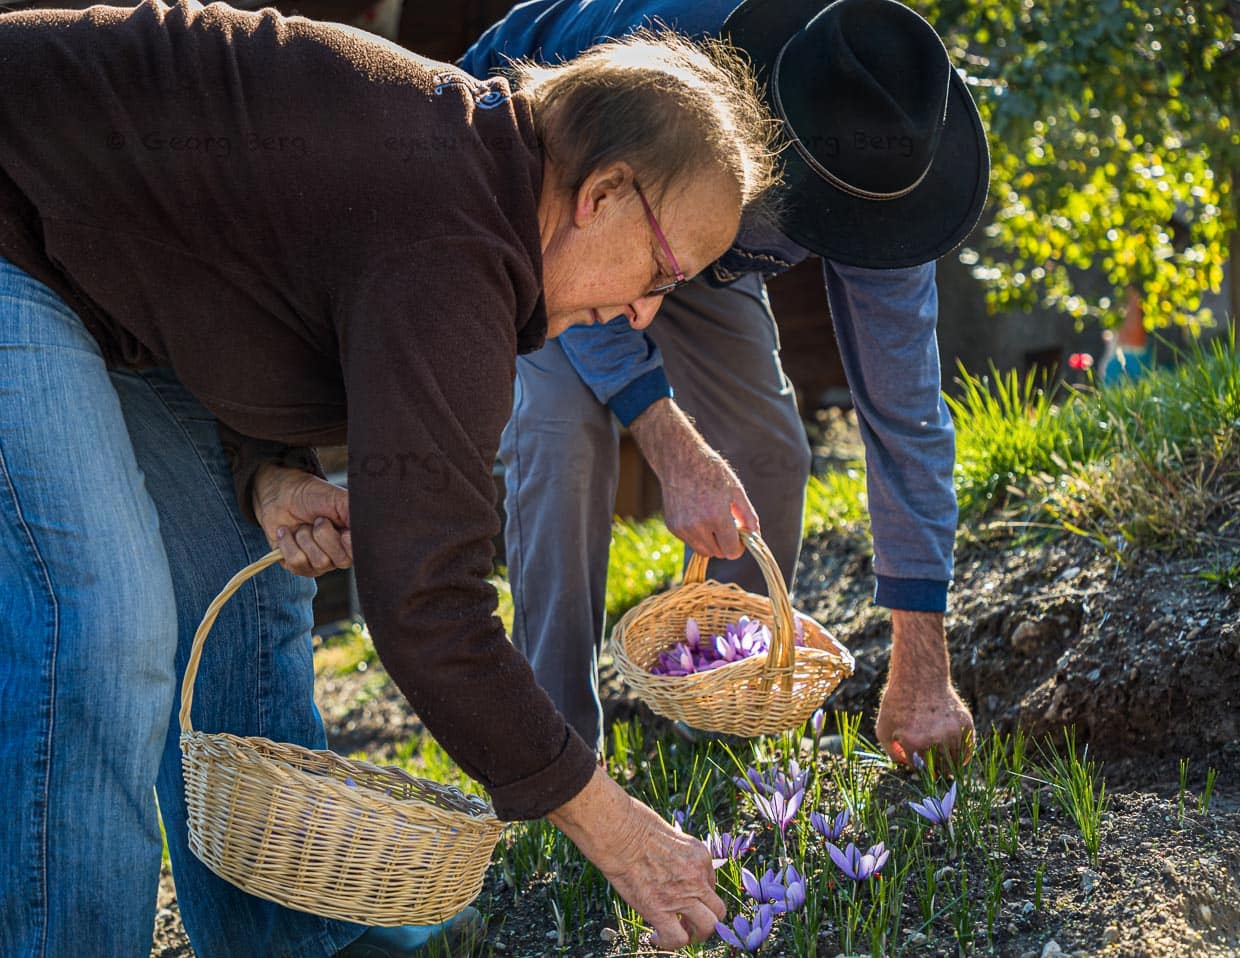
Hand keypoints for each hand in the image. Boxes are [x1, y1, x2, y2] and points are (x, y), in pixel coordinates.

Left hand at [252, 463, 351, 576]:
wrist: (282, 494)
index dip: (350, 544)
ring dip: (305, 537)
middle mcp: (337, 555)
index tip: (343, 531)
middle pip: (339, 560)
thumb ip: (356, 513)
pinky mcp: (297, 566)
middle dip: (324, 535)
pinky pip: (296, 562)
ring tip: (302, 526)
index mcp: (351, 540)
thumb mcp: (339, 499)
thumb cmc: (313, 496)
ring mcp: (317, 564)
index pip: (359, 555)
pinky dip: (288, 542)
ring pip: (318, 562)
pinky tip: (287, 532)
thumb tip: (369, 528)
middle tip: (318, 520)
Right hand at [549, 766, 723, 947]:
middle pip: (718, 911)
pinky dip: (668, 942)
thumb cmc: (635, 826)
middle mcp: (697, 877)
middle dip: (705, 920)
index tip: (681, 898)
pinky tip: (655, 937)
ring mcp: (682, 895)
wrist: (619, 831)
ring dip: (694, 934)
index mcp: (700, 857)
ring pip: (707, 927)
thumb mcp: (670, 836)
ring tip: (677, 933)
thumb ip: (679, 858)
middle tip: (688, 922)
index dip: (697, 896)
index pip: (711, 886)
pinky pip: (676, 938)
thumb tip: (672, 876)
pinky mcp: (660, 909)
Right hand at [630, 399, 758, 559]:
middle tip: (727, 525)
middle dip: (725, 543)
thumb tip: (755, 536)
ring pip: (704, 551)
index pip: (731, 552)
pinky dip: (698, 535)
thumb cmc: (711, 472)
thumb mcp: (736, 491)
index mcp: (716, 517)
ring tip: (713, 520)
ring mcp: (682, 528)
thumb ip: (748, 516)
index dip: (738, 547)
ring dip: (712, 542)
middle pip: (718, 553)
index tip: (739, 536)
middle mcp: (697, 526)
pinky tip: (698, 515)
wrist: (679, 460)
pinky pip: (691, 541)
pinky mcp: (673, 527)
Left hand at [877, 610, 973, 766]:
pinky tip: (954, 755)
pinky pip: (968, 750)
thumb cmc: (898, 703)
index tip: (920, 768)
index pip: (921, 772)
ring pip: (956, 763)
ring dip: (950, 765)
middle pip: (940, 772)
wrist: (920, 676)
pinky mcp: (966, 725)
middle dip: (936, 773)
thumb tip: (907, 769)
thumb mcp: (884, 728)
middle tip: (934, 772)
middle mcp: (935, 741)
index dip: (919, 770)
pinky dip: (963, 755)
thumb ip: (892, 754)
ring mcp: (952, 733)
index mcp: (913, 743)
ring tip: (943, 762)